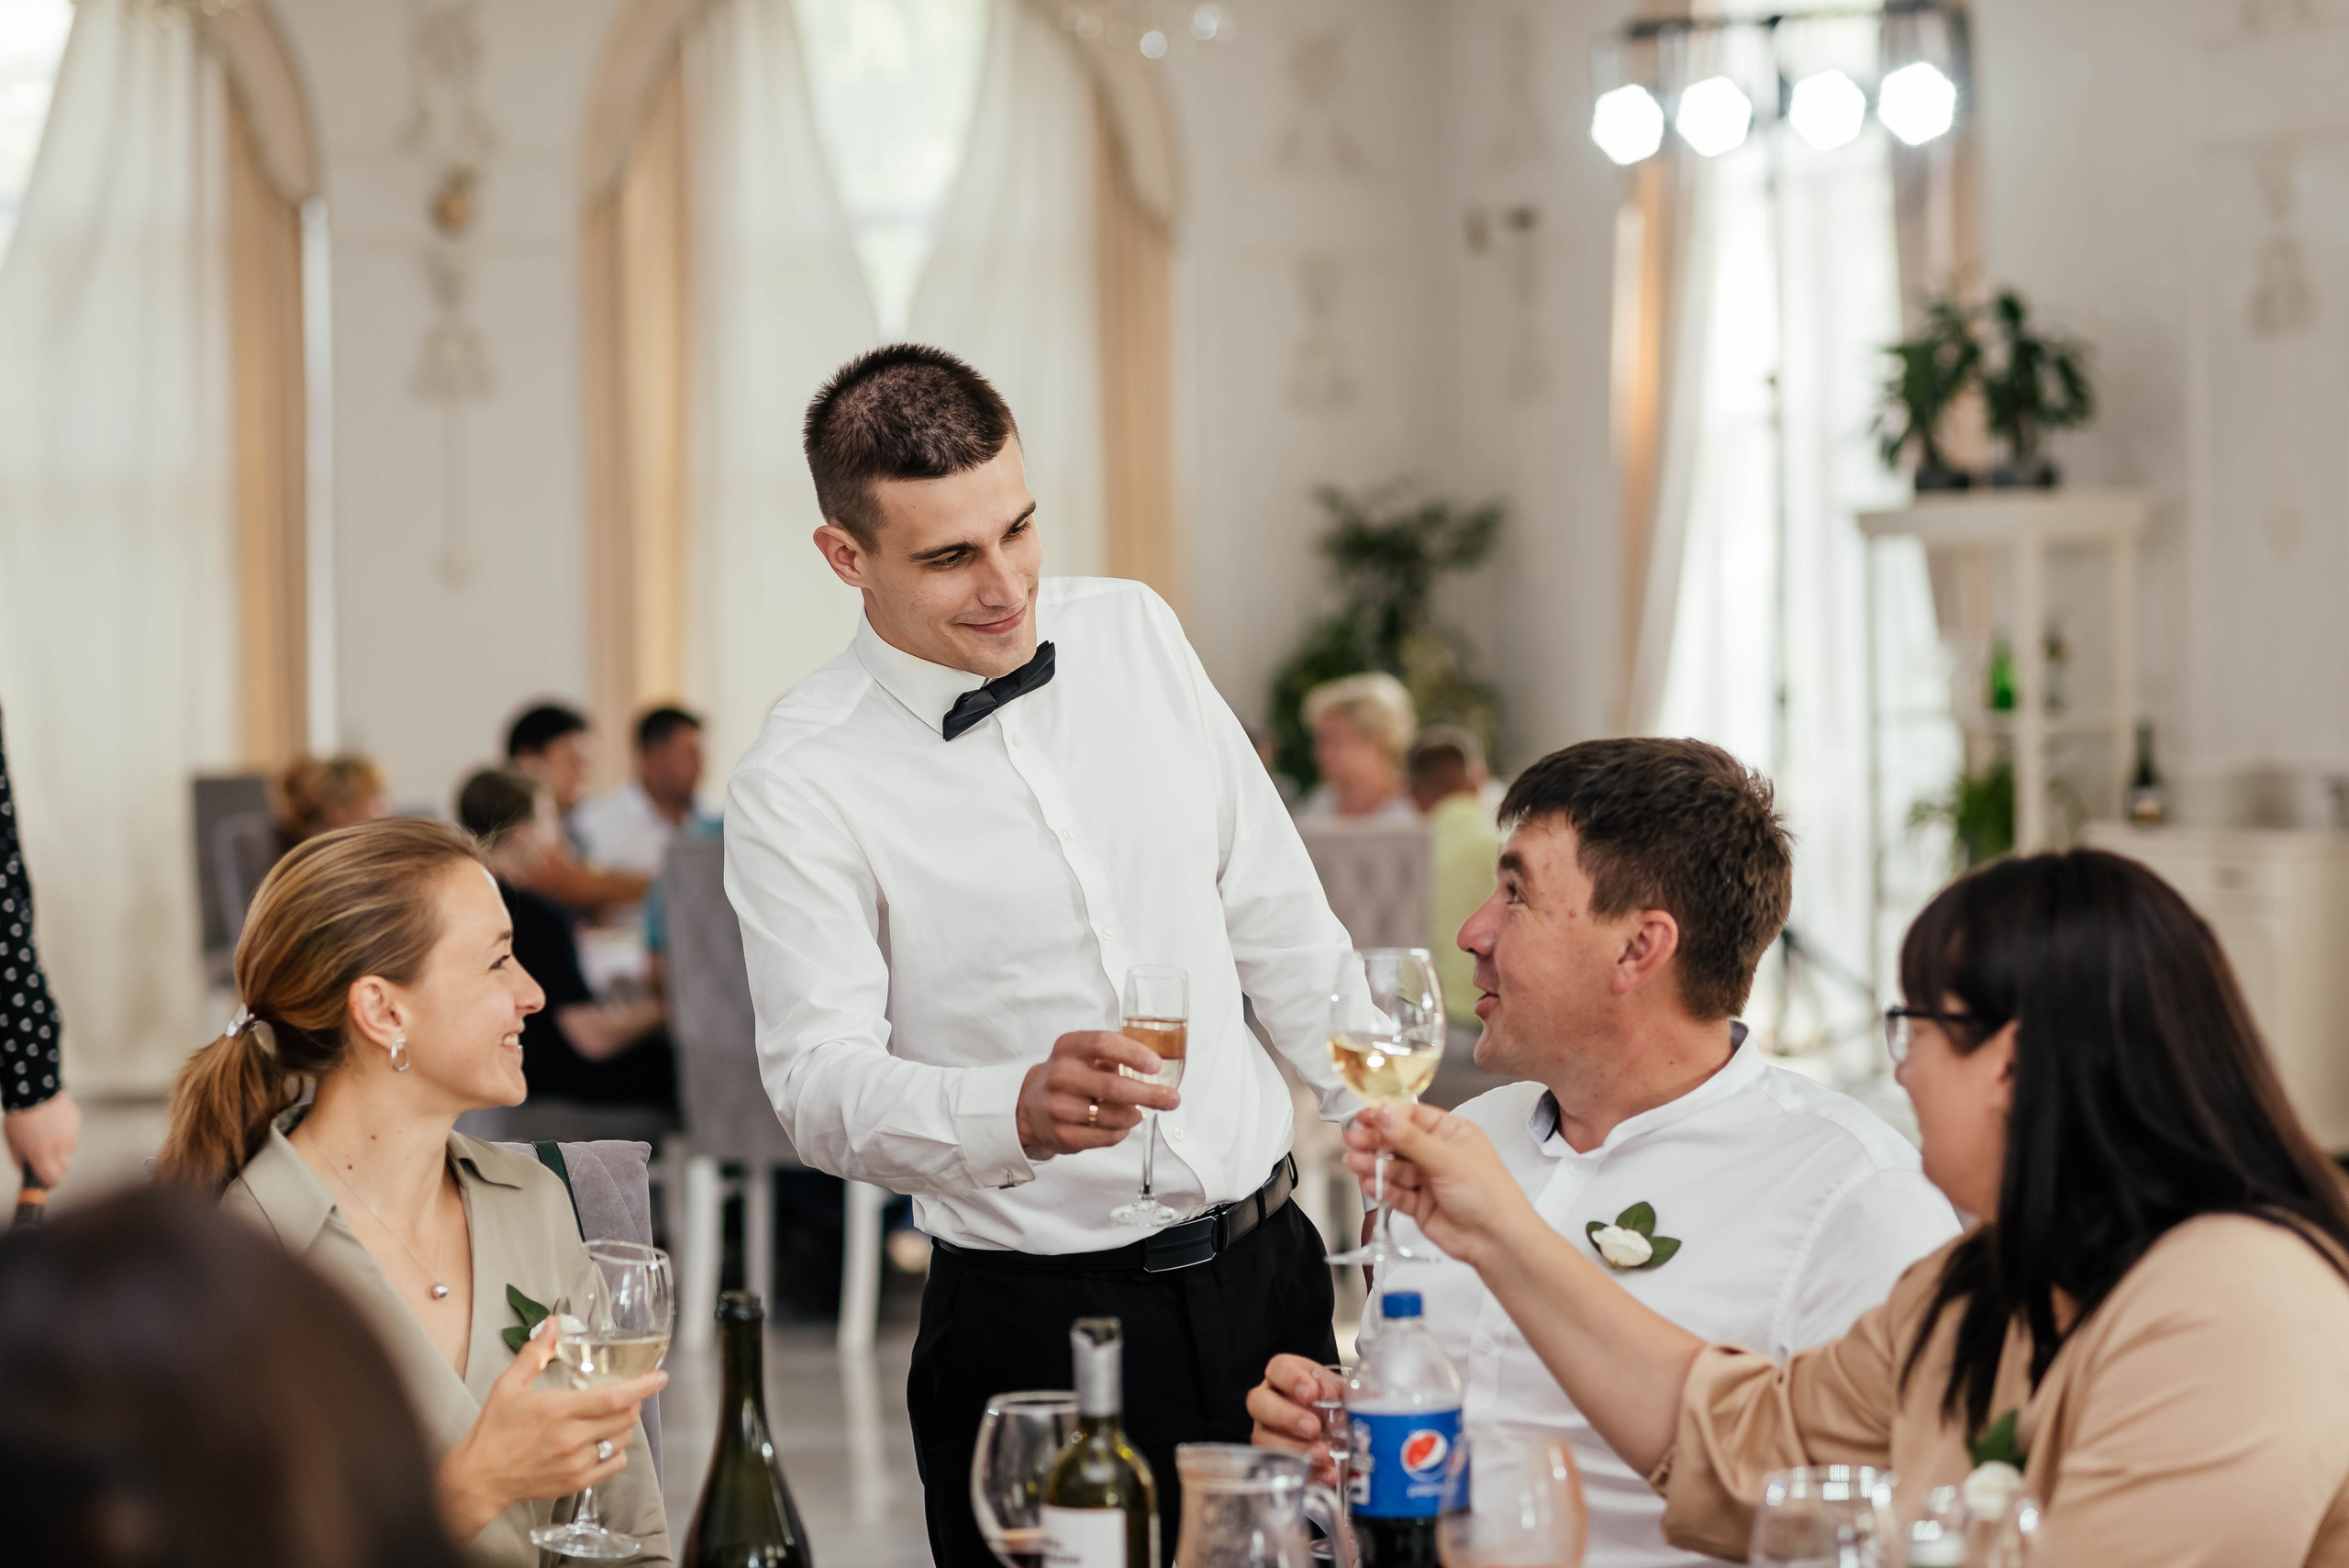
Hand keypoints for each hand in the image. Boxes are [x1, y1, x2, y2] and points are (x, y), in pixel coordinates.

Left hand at [4, 1092, 79, 1188]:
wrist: (33, 1089)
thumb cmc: (19, 1119)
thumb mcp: (13, 1144)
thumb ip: (22, 1161)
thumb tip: (29, 1173)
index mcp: (41, 1155)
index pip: (53, 1180)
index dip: (49, 1183)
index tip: (45, 1182)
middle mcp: (59, 1147)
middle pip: (65, 1169)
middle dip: (56, 1168)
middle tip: (46, 1161)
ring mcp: (70, 1134)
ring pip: (69, 1151)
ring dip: (60, 1150)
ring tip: (47, 1137)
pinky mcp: (76, 1122)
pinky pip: (72, 1135)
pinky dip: (64, 1134)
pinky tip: (53, 1124)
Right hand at [436, 1320, 666, 1540]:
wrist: (479, 1479)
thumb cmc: (493, 1431)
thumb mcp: (509, 1386)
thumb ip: (536, 1353)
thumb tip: (552, 1322)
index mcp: (559, 1410)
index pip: (614, 1397)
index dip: (643, 1387)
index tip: (660, 1377)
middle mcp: (572, 1438)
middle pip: (626, 1418)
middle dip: (634, 1402)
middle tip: (627, 1393)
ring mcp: (577, 1463)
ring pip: (622, 1439)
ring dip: (624, 1425)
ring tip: (608, 1417)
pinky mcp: (577, 1483)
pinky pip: (614, 1464)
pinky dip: (616, 1450)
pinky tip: (601, 1442)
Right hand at [1014, 1029, 1180, 1159]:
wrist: (1031, 1107)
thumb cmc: (1070, 1075)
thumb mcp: (1083, 1053)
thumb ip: (1115, 1052)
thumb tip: (1160, 1060)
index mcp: (1069, 1048)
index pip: (1103, 1044)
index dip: (1133, 1053)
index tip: (1156, 1065)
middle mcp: (1061, 1076)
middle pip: (1113, 1087)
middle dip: (1150, 1095)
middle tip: (1172, 1099)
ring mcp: (1059, 1108)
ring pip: (1114, 1117)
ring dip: (1135, 1116)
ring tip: (1138, 1111)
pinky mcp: (1063, 1135)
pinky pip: (1106, 1137)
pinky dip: (1121, 1131)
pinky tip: (1120, 1125)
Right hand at [1246, 1353, 1345, 1487]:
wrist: (1331, 1426)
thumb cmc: (1330, 1401)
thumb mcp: (1339, 1390)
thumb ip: (1345, 1391)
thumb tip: (1360, 1398)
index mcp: (1283, 1375)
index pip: (1278, 1369)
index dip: (1291, 1379)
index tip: (1311, 1393)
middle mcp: (1267, 1400)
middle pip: (1259, 1403)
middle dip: (1287, 1416)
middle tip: (1313, 1428)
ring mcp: (1266, 1430)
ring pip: (1263, 1437)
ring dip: (1293, 1448)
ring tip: (1323, 1455)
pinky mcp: (1272, 1458)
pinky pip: (1279, 1467)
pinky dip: (1306, 1473)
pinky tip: (1327, 1475)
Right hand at [1345, 1104, 1537, 1268]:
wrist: (1495, 1241)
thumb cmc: (1489, 1195)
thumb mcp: (1446, 1158)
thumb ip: (1410, 1138)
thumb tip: (1384, 1114)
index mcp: (1452, 1134)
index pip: (1413, 1117)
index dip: (1387, 1116)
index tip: (1365, 1116)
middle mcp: (1439, 1155)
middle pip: (1399, 1142)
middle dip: (1375, 1140)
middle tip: (1353, 1139)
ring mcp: (1429, 1181)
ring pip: (1394, 1168)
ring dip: (1374, 1164)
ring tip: (1355, 1162)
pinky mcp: (1420, 1205)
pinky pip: (1395, 1192)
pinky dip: (1381, 1188)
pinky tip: (1370, 1183)